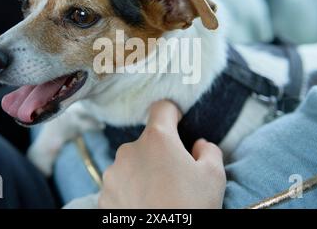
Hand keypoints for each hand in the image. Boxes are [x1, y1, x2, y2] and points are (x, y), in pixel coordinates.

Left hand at [98, 100, 225, 208]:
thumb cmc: (191, 209)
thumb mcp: (214, 177)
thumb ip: (209, 151)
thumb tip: (198, 145)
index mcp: (157, 139)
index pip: (162, 108)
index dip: (173, 114)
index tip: (178, 124)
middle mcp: (129, 151)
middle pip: (147, 141)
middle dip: (160, 153)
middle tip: (175, 176)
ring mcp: (112, 174)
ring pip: (131, 164)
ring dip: (142, 173)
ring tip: (158, 197)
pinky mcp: (102, 196)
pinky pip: (119, 185)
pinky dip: (129, 192)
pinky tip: (144, 207)